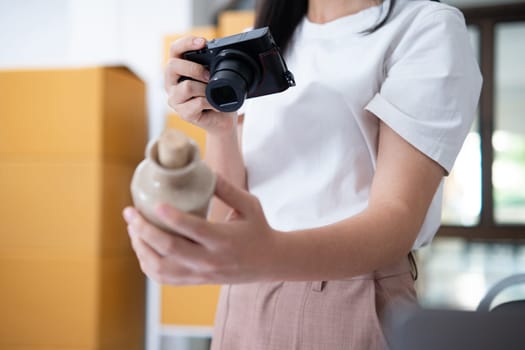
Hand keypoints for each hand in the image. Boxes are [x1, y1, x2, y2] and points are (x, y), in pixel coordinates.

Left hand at [123, 175, 280, 284]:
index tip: (155, 203)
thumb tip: (204, 170)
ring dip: (141, 247)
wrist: (267, 262)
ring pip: (161, 266)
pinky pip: (164, 278)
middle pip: (169, 249)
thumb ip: (228, 189)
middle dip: (144, 230)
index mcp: (224, 239)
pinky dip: (147, 264)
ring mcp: (201, 274)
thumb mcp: (250, 205)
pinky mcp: (195, 281)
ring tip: (133, 228)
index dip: (172, 217)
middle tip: (130, 213)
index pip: (193, 229)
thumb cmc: (257, 229)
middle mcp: (210, 260)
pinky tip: (142, 247)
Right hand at [165, 36, 236, 135]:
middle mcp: (171, 83)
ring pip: (186, 87)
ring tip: (212, 93)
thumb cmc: (218, 96)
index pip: (174, 50)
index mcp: (177, 70)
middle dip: (195, 68)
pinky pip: (196, 103)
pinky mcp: (183, 113)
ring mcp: (175, 99)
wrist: (223, 120)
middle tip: (210, 75)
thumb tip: (235, 41)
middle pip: (172, 66)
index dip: (186, 43)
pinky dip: (210, 103)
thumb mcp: (217, 75)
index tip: (203, 42)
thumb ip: (215, 62)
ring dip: (204, 89)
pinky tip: (215, 105)